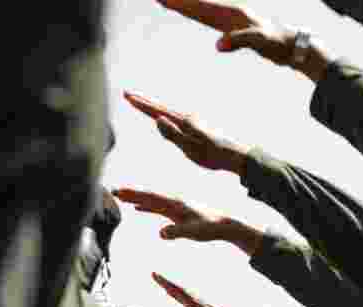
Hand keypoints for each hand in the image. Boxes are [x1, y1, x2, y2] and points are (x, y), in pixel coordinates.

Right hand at [112, 188, 262, 252]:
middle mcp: (173, 202)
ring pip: (151, 201)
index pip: (150, 197)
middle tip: (112, 190)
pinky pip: (157, 208)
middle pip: (148, 196)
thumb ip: (178, 232)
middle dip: (130, 193)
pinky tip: (138, 208)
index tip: (118, 191)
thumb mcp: (194, 232)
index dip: (134, 195)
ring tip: (120, 196)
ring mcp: (174, 206)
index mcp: (175, 204)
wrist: (223, 225)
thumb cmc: (209, 228)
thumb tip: (161, 233)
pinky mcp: (177, 212)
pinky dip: (146, 207)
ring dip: (135, 198)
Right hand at [123, 92, 248, 173]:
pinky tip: (164, 118)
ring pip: (168, 113)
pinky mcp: (197, 128)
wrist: (235, 156)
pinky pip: (176, 120)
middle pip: (161, 108)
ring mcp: (193, 123)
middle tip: (128, 94)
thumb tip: (158, 120)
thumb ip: (174, 135)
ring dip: (153, 107)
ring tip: (141, 103)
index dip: (142, 105)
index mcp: (184, 123)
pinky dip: (165, 115)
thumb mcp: (191, 148)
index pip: (158, 112)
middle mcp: (188, 119)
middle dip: (144, 102)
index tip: (127, 96)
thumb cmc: (214, 155)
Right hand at [151, 272, 244, 306]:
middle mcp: (199, 302)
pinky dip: (184, 295)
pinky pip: (191, 300)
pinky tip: (185, 296)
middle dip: (167, 283)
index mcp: (196, 304)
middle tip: (155, 275)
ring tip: (165, 283)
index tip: (155, 274)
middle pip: (180, 290)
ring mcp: (203, 305)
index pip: (178, 292)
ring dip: (174, 287)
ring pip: (185, 293)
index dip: (166, 284)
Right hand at [155, 0, 295, 65]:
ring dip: (184, 5)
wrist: (291, 45)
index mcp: (233, 14)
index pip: (202, 7)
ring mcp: (230, 19)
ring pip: (201, 10)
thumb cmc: (277, 43)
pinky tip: (190, 11)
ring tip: (165, 0)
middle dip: (178, 1)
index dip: (183, 4)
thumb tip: (218, 45)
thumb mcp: (260, 42)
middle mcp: (229, 13)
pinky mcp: (232, 27)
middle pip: (198, 5)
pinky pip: (208, 17)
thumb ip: (240, 41)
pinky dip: (196, 13)